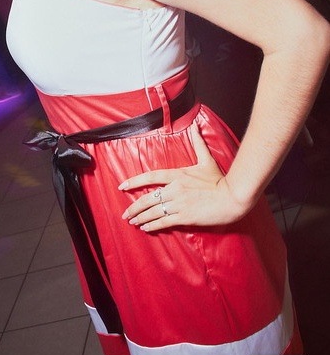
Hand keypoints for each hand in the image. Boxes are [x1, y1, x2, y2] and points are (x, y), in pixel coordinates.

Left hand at [119, 124, 245, 229]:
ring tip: (132, 222)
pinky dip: (152, 225)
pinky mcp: (185, 217)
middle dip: (134, 207)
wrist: (232, 197)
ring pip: (153, 211)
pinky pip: (163, 221)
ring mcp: (179, 204)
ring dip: (140, 217)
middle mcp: (175, 189)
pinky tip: (145, 228)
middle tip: (125, 214)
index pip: (151, 176)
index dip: (134, 181)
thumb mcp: (207, 160)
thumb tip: (194, 126)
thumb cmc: (220, 179)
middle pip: (147, 198)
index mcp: (178, 174)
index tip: (122, 186)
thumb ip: (198, 143)